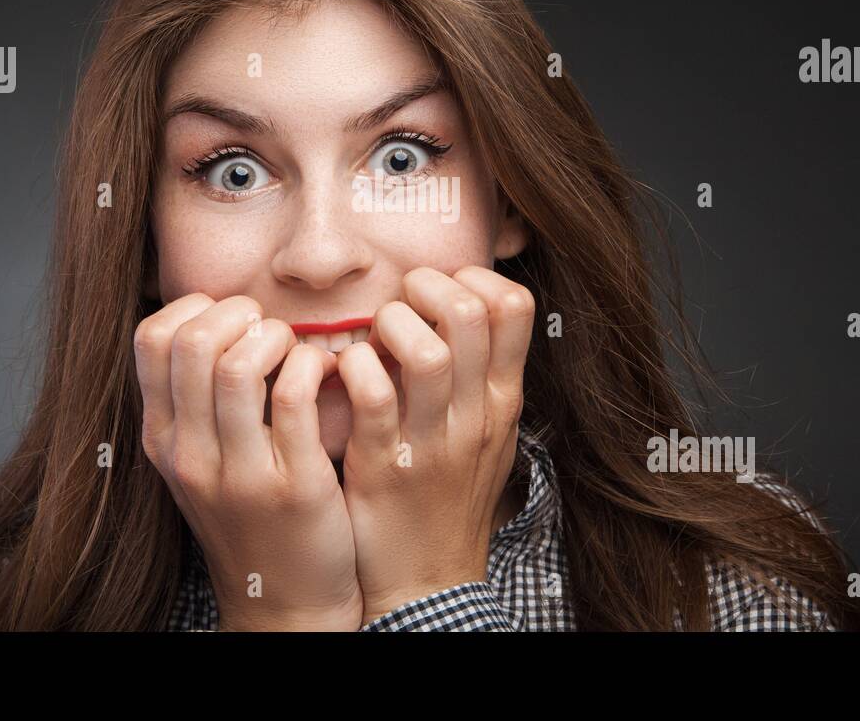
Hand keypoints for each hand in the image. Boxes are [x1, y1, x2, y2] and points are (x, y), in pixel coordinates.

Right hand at [134, 292, 363, 630]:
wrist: (283, 602)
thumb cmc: (251, 518)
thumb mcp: (201, 462)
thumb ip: (198, 400)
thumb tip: (217, 319)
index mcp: (163, 439)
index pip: (151, 338)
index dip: (198, 308)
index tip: (235, 322)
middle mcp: (189, 455)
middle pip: (192, 342)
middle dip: (240, 314)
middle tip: (270, 329)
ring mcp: (237, 474)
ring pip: (237, 366)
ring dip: (277, 337)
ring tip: (296, 351)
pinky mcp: (293, 487)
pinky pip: (293, 397)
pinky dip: (312, 367)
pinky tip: (327, 374)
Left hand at [335, 266, 533, 624]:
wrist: (428, 581)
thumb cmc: (447, 495)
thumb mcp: (486, 431)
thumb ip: (479, 372)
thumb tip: (456, 302)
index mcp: (503, 399)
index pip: (516, 305)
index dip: (472, 277)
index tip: (438, 291)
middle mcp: (477, 415)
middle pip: (472, 312)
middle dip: (426, 286)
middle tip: (399, 302)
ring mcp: (434, 442)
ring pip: (427, 352)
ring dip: (390, 324)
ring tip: (373, 335)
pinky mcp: (385, 467)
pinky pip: (372, 397)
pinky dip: (354, 368)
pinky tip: (343, 372)